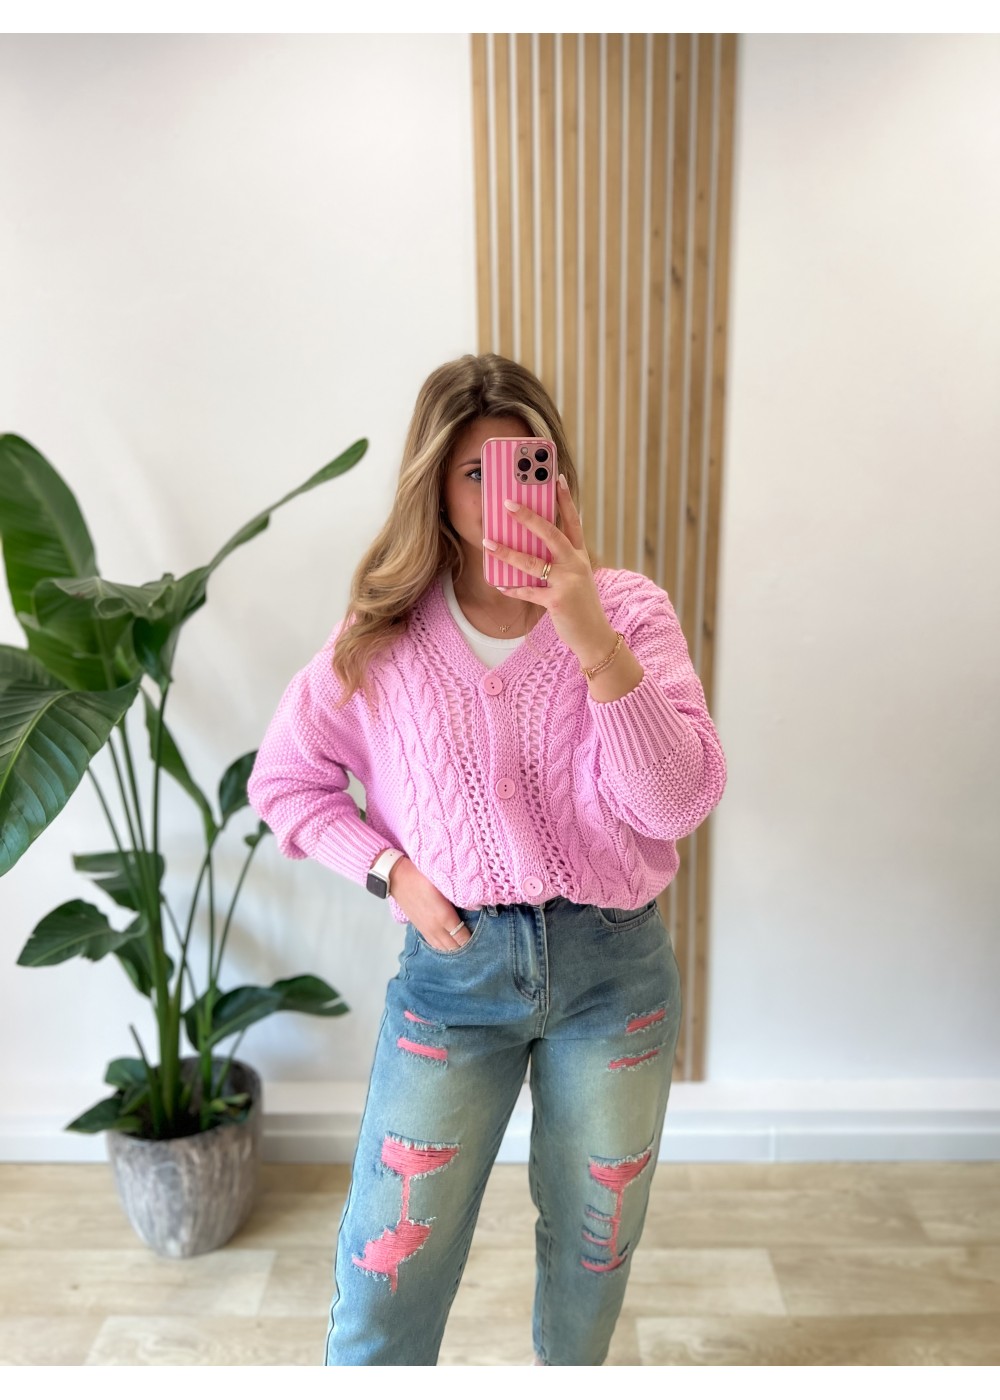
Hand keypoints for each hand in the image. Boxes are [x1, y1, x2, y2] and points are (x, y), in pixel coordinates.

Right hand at [390, 857, 471, 951]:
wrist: (397, 877)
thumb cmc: (421, 875)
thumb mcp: (443, 882)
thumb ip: (461, 896)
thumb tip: (479, 907)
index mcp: (443, 917)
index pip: (462, 937)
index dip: (473, 940)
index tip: (484, 939)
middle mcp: (435, 927)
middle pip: (453, 946)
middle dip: (465, 948)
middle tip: (478, 947)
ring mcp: (425, 929)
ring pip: (442, 948)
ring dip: (453, 949)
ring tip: (465, 948)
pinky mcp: (418, 927)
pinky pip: (432, 943)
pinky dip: (442, 947)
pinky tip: (447, 946)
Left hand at [484, 474, 613, 659]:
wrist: (594, 636)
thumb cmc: (580, 605)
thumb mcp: (575, 578)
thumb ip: (556, 562)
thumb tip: (526, 547)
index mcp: (579, 556)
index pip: (573, 521)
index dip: (565, 498)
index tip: (556, 476)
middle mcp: (575, 565)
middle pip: (551, 534)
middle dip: (528, 517)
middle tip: (508, 503)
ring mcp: (568, 583)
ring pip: (533, 562)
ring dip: (508, 552)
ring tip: (488, 543)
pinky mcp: (558, 602)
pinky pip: (529, 592)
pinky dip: (513, 588)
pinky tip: (500, 585)